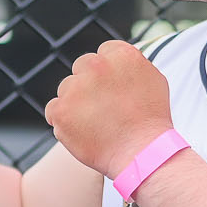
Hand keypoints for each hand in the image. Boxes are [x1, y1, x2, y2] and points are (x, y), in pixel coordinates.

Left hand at [43, 41, 174, 178]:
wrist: (142, 153)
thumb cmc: (150, 122)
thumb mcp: (153, 80)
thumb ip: (131, 65)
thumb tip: (116, 62)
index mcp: (120, 54)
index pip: (103, 53)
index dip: (106, 74)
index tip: (111, 89)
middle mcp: (97, 66)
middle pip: (82, 68)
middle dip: (89, 85)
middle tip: (103, 108)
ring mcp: (76, 87)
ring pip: (66, 89)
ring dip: (76, 103)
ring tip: (96, 123)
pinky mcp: (61, 109)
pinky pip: (53, 110)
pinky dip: (63, 121)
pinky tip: (82, 131)